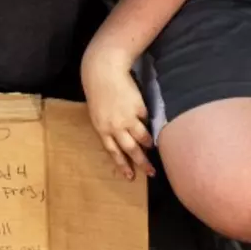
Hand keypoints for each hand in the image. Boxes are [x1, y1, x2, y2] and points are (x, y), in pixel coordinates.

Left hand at [82, 52, 155, 180]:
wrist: (103, 72)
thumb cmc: (98, 91)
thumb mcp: (97, 113)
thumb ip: (108, 127)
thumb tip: (121, 138)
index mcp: (102, 129)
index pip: (114, 152)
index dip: (123, 165)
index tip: (130, 176)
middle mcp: (115, 127)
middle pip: (131, 149)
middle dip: (142, 162)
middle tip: (151, 172)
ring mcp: (128, 118)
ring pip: (142, 137)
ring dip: (149, 143)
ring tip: (153, 146)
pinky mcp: (138, 108)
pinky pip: (145, 118)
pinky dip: (147, 121)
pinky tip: (151, 122)